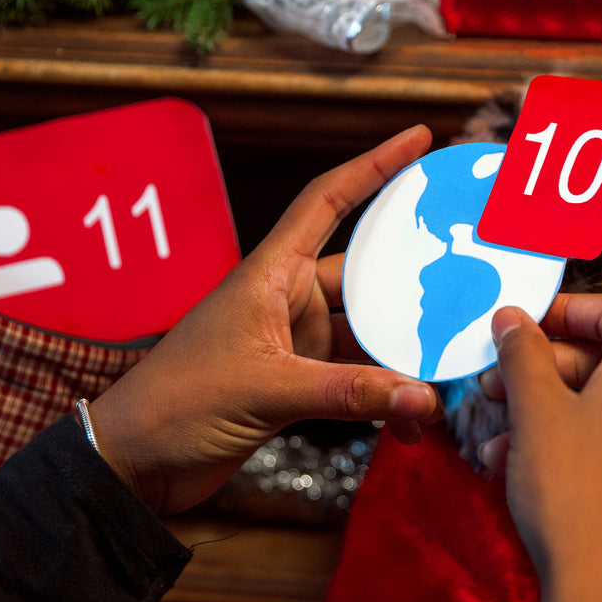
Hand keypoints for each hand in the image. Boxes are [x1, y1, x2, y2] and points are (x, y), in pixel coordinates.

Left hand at [87, 125, 442, 516]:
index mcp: (270, 275)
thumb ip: (348, 393)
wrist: (134, 462)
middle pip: (365, 275)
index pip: (327, 201)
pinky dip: (384, 399)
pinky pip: (356, 382)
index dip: (373, 166)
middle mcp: (285, 301)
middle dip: (413, 281)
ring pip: (367, 336)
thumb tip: (421, 396)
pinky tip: (409, 421)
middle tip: (467, 276)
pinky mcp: (295, 387)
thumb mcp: (266, 390)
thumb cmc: (174, 404)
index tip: (418, 139)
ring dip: (403, 356)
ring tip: (449, 370)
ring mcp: (292, 345)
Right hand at [486, 296, 601, 601]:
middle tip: (491, 389)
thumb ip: (523, 354)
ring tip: (496, 445)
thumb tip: (514, 316)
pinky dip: (573, 448)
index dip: (566, 309)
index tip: (521, 327)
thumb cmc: (573, 493)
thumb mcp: (535, 412)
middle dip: (542, 371)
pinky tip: (525, 476)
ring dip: (547, 416)